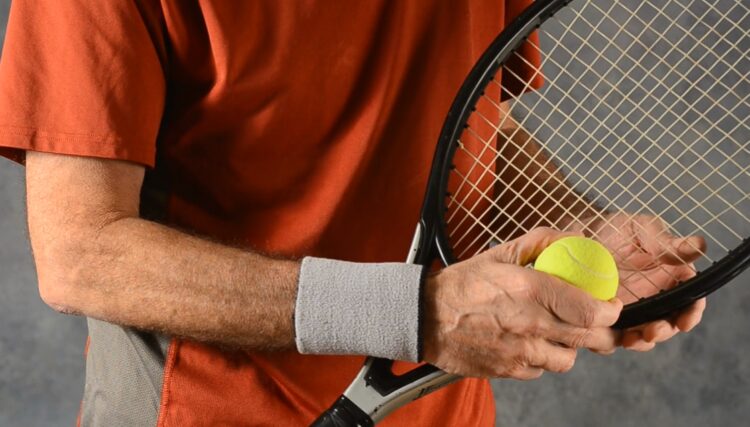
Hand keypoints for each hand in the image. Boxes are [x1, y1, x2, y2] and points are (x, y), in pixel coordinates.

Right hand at [422, 228, 622, 378]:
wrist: (424, 316)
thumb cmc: (460, 285)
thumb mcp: (499, 253)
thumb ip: (539, 242)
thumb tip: (572, 237)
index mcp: (531, 289)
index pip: (590, 310)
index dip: (609, 311)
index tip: (610, 306)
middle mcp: (530, 323)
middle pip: (589, 338)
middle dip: (601, 333)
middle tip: (596, 324)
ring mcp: (520, 351)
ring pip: (568, 359)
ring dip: (569, 347)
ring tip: (556, 333)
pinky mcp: (508, 370)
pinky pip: (541, 371)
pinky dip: (542, 360)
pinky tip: (529, 344)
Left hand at [575, 213, 706, 350]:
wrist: (579, 235)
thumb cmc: (614, 228)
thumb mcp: (639, 229)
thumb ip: (666, 242)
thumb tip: (700, 246)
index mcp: (671, 278)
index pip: (690, 300)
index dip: (691, 313)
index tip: (684, 321)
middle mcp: (655, 297)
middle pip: (668, 323)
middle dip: (663, 331)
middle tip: (650, 332)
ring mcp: (631, 309)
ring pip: (642, 334)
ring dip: (640, 341)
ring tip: (630, 340)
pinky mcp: (607, 317)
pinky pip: (613, 335)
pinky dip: (612, 341)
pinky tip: (607, 337)